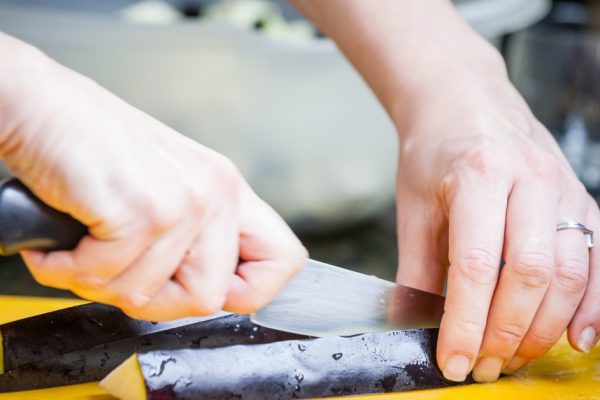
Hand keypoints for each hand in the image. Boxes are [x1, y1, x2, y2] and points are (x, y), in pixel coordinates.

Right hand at [0, 35, 305, 320]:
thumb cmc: (97, 148)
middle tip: (118, 272)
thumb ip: (197, 236)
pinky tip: (59, 245)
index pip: (284, 260)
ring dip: (99, 282)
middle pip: (210, 298)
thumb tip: (208, 293)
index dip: (250, 292)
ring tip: (82, 247)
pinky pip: (105, 277)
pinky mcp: (141, 211)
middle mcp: (215, 193)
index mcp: (228, 190)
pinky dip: (68, 270)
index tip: (207, 289)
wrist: (42, 108)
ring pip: (147, 295)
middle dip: (154, 301)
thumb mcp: (169, 186)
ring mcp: (182, 202)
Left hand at [395, 66, 599, 381]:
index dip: (465, 322)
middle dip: (507, 332)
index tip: (453, 359)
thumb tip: (416, 322)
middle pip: (528, 274)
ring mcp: (562, 188)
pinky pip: (597, 259)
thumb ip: (416, 266)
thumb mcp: (414, 206)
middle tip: (484, 366)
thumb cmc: (434, 151)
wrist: (464, 100)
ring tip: (515, 357)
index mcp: (478, 176)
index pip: (475, 265)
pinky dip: (590, 304)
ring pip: (568, 272)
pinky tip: (576, 336)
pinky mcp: (580, 198)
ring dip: (544, 327)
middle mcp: (529, 181)